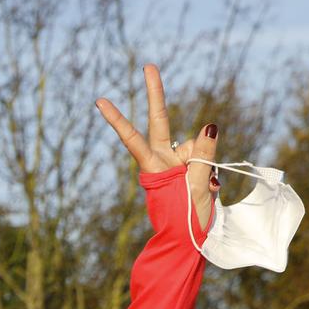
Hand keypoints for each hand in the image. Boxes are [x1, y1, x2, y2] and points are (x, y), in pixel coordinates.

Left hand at [96, 63, 217, 227]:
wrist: (186, 243)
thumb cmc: (185, 220)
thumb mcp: (197, 188)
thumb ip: (204, 156)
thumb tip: (208, 125)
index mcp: (154, 165)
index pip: (134, 136)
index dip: (117, 119)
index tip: (99, 101)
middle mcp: (161, 160)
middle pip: (160, 122)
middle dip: (155, 94)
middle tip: (148, 65)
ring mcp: (174, 164)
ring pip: (194, 147)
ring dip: (204, 163)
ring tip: (202, 190)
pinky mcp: (187, 169)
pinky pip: (203, 159)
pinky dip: (209, 170)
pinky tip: (207, 188)